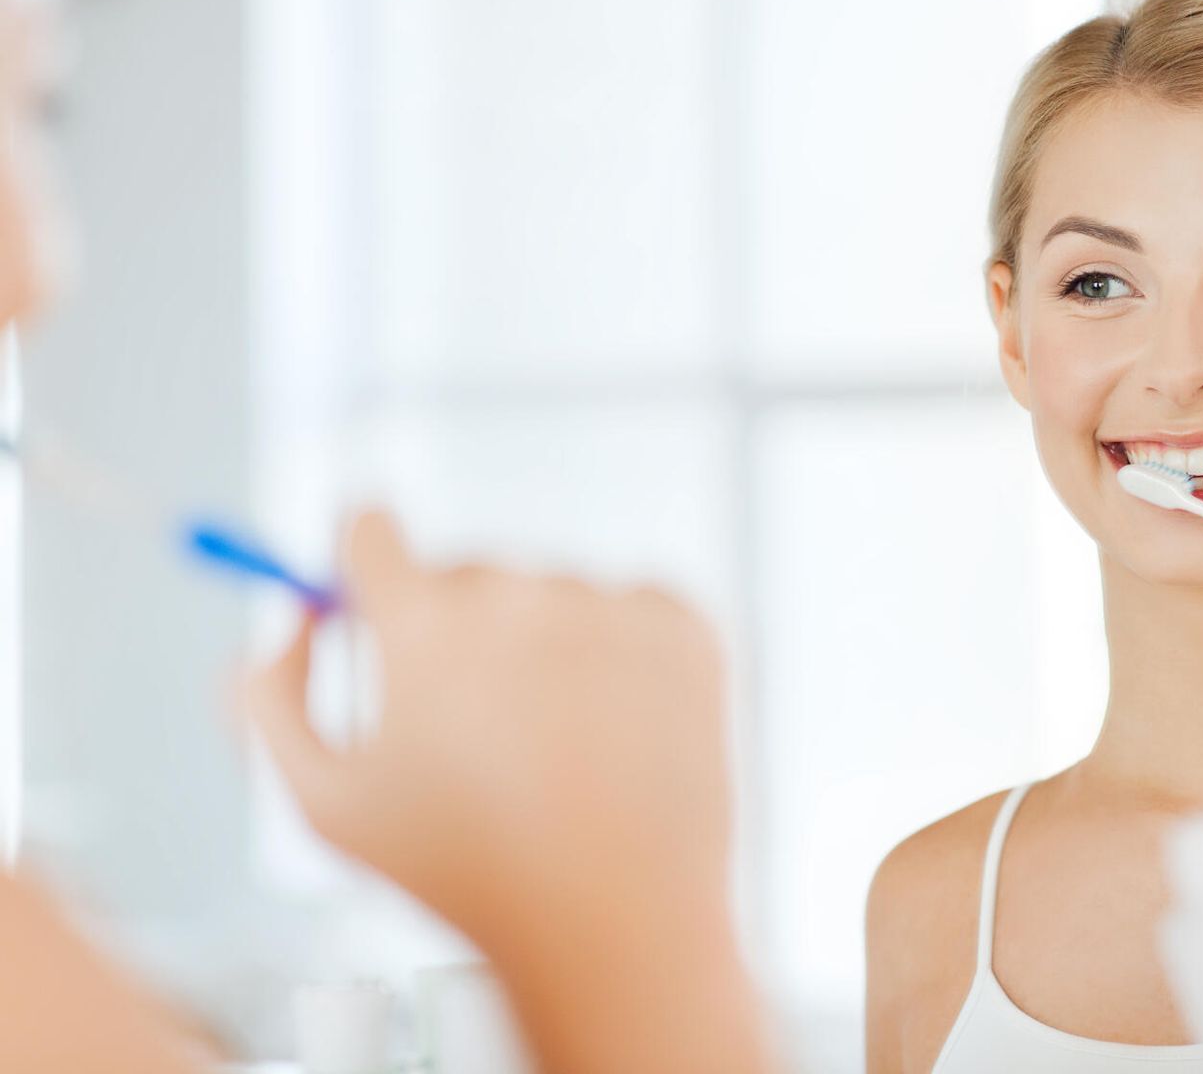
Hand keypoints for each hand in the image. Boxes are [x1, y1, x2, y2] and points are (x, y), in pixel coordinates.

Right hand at [244, 509, 734, 935]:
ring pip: (553, 598)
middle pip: (466, 570)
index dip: (362, 564)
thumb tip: (293, 617)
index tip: (372, 592)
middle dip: (455, 629)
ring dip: (543, 648)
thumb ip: (270, 698)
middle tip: (473, 725)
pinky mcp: (685, 623)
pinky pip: (632, 612)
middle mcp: (519, 589)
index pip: (369, 526)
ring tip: (553, 753)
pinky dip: (620, 657)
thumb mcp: (325, 803)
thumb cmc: (461, 873)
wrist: (617, 922)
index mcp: (421, 620)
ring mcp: (610, 602)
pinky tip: (615, 734)